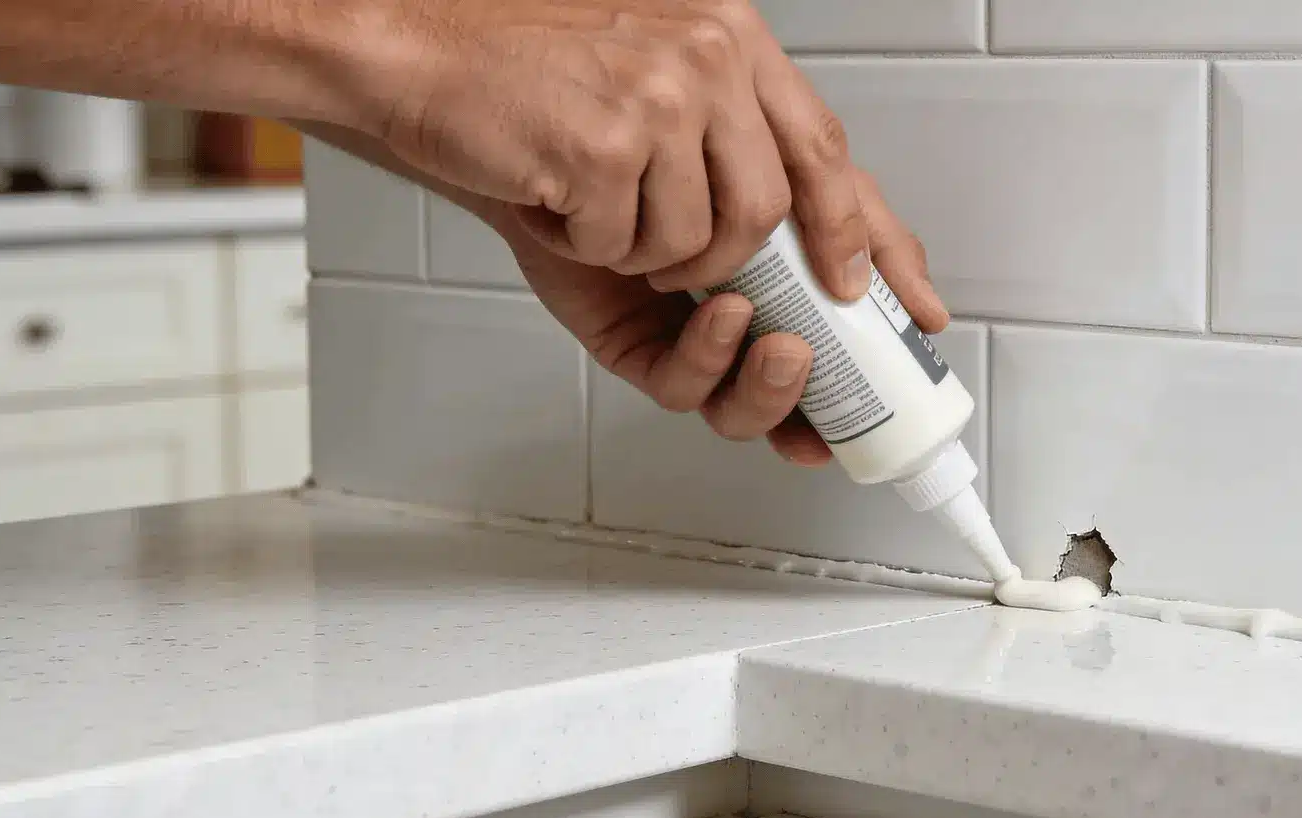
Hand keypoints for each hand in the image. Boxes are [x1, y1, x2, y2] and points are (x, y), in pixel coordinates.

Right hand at [363, 0, 874, 298]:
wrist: (412, 60)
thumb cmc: (525, 89)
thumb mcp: (653, 92)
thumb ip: (730, 147)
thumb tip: (818, 249)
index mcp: (731, 37)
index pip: (826, 148)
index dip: (864, 232)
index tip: (890, 295)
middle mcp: (710, 52)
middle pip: (769, 212)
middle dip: (724, 265)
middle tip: (675, 266)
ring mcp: (662, 94)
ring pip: (702, 243)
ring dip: (642, 253)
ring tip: (589, 202)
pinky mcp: (609, 143)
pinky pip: (628, 249)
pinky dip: (585, 244)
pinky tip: (552, 196)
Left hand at [499, 169, 947, 466]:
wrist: (606, 109)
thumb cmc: (702, 128)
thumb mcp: (807, 162)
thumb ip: (871, 230)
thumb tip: (928, 315)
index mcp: (792, 298)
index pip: (838, 372)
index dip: (867, 399)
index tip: (897, 395)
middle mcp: (743, 330)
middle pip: (781, 406)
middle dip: (801, 398)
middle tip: (814, 356)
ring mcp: (689, 343)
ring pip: (729, 407)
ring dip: (762, 388)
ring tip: (782, 343)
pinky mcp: (635, 347)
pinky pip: (675, 383)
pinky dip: (707, 357)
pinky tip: (722, 313)